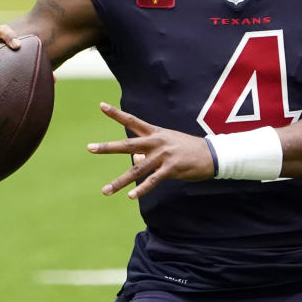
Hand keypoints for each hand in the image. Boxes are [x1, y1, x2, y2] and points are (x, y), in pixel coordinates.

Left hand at [87, 103, 214, 198]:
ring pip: (137, 169)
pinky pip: (153, 180)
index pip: (132, 121)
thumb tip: (134, 161)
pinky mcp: (172, 169)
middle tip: (90, 148)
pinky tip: (131, 196)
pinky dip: (141, 190)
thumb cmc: (186, 149)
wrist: (211, 154)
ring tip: (105, 191)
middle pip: (128, 145)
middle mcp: (157, 142)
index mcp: (155, 133)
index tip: (101, 105)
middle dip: (107, 147)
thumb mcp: (167, 145)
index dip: (116, 113)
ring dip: (120, 182)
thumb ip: (148, 152)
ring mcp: (163, 156)